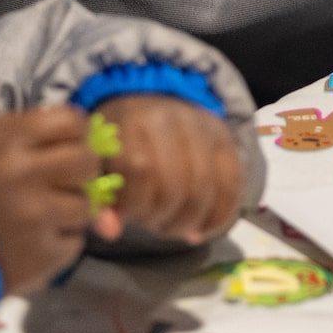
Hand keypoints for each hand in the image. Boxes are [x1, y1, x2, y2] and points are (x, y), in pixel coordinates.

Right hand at [0, 107, 96, 295]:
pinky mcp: (40, 254)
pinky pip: (73, 243)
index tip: (72, 144)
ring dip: (69, 213)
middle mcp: (24, 174)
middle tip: (66, 182)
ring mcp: (34, 216)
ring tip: (41, 218)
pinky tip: (32, 242)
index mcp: (9, 139)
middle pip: (86, 161)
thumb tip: (80, 132)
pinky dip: (58, 244)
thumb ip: (29, 135)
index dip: (77, 133)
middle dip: (81, 172)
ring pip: (84, 206)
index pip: (71, 122)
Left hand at [92, 94, 243, 244]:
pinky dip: (218, 217)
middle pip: (174, 185)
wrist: (151, 99)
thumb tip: (112, 232)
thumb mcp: (101, 162)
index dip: (135, 203)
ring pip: (204, 189)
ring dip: (188, 221)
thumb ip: (102, 201)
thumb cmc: (121, 140)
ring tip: (174, 226)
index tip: (130, 214)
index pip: (138, 169)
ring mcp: (203, 128)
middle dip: (163, 219)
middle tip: (154, 224)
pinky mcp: (226, 140)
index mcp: (132, 121)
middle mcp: (171, 119)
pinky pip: (232, 187)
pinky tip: (201, 229)